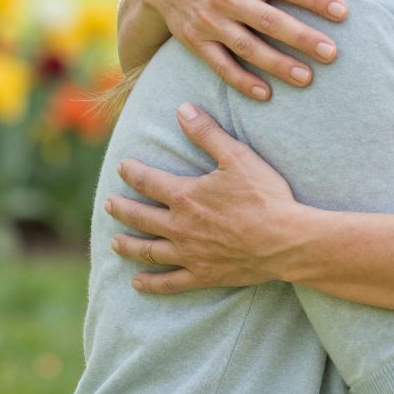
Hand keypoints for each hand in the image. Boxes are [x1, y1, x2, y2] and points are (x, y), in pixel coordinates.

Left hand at [106, 104, 300, 293]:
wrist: (285, 239)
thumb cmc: (264, 195)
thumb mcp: (237, 156)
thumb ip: (207, 133)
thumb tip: (182, 109)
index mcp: (186, 196)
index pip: (148, 182)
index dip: (132, 173)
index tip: (121, 167)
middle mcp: (180, 227)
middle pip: (141, 217)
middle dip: (122, 209)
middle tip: (108, 204)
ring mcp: (190, 254)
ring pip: (149, 251)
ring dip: (129, 245)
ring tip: (114, 242)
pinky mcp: (204, 276)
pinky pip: (170, 283)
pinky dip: (151, 284)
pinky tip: (137, 283)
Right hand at [142, 0, 346, 97]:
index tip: (343, 11)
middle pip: (270, 20)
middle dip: (302, 38)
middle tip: (332, 53)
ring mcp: (211, 21)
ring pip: (247, 47)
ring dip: (277, 64)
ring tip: (307, 78)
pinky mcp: (196, 41)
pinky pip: (220, 65)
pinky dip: (241, 81)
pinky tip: (266, 94)